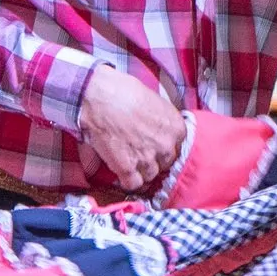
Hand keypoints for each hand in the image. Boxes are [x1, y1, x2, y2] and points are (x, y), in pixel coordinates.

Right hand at [78, 63, 185, 191]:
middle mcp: (167, 146)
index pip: (176, 147)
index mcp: (177, 128)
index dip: (163, 147)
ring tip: (128, 160)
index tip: (153, 145)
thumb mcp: (155, 101)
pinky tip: (120, 172)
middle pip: (165, 163)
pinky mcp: (128, 168)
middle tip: (138, 152)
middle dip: (153, 159)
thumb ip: (162, 120)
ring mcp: (148, 158)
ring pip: (150, 175)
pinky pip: (133, 184)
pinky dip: (127, 181)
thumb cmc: (124, 91)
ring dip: (140, 171)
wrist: (100, 97)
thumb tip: (159, 128)